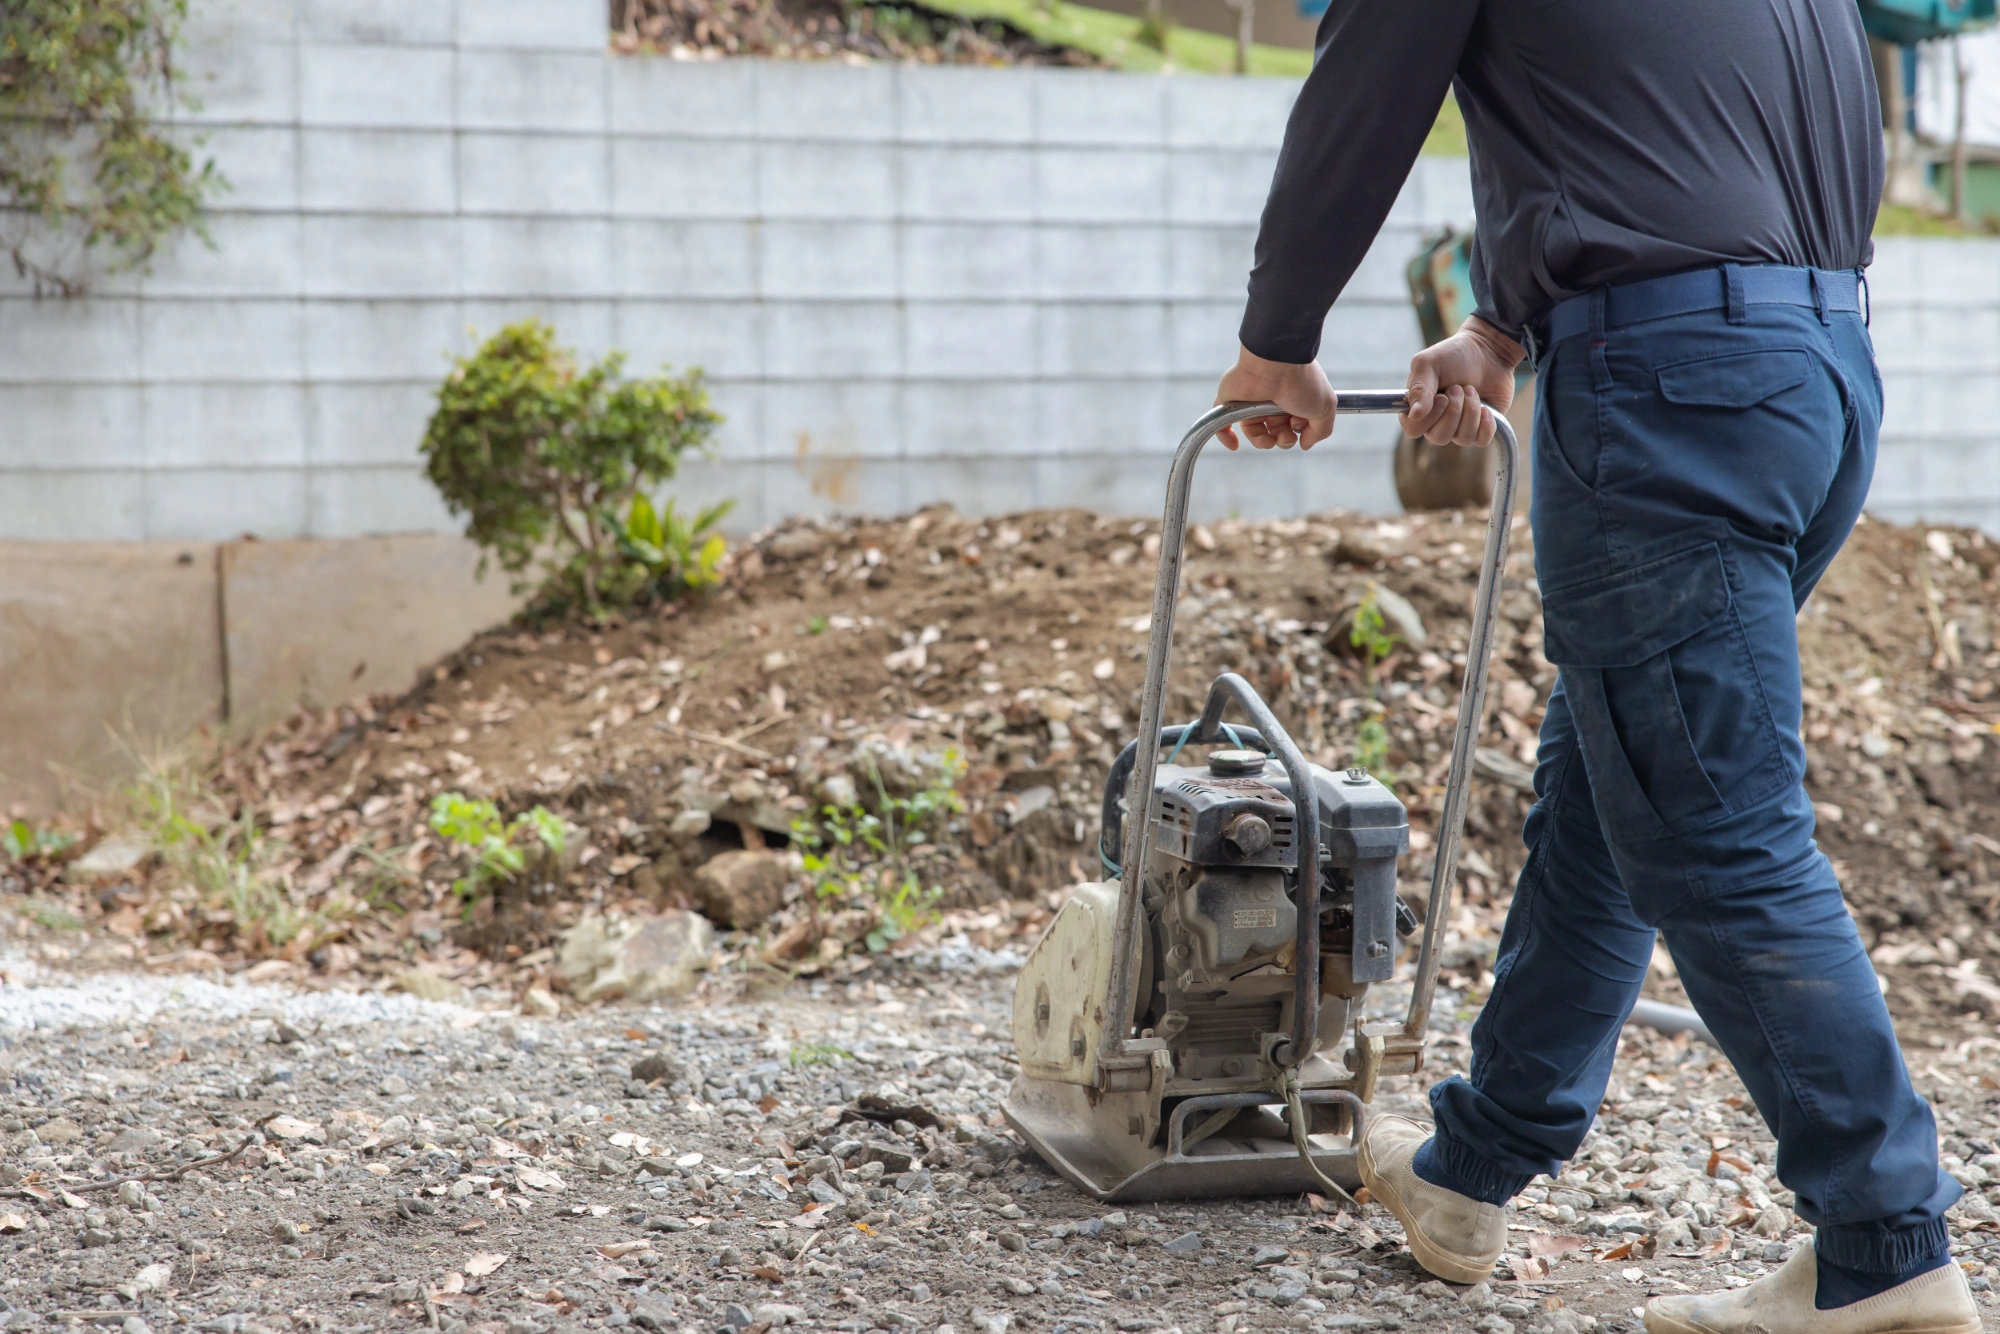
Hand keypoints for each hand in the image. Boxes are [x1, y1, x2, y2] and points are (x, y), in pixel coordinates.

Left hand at [1213, 345, 1336, 450]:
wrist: (1275, 362)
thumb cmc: (1301, 381)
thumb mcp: (1324, 408)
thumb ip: (1320, 431)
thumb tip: (1305, 444)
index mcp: (1293, 400)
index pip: (1293, 427)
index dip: (1297, 433)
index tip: (1299, 426)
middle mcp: (1272, 402)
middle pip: (1275, 433)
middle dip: (1283, 440)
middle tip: (1286, 433)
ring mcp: (1251, 403)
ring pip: (1254, 434)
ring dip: (1262, 443)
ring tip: (1270, 439)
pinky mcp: (1230, 403)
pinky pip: (1222, 425)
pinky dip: (1226, 437)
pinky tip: (1234, 445)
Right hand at [1401, 317, 1526, 446]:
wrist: (1489, 350)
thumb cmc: (1454, 355)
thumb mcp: (1428, 364)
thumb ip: (1418, 388)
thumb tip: (1415, 415)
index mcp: (1418, 408)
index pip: (1414, 430)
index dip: (1429, 417)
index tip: (1441, 397)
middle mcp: (1436, 422)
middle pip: (1439, 437)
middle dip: (1454, 411)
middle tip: (1458, 388)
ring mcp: (1459, 427)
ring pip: (1462, 438)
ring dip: (1471, 411)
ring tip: (1472, 390)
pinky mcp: (1481, 428)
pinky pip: (1481, 441)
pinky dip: (1486, 424)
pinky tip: (1486, 408)